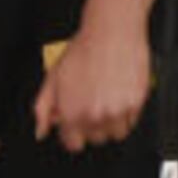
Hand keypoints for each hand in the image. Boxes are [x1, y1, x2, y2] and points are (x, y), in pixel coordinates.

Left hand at [37, 15, 151, 150]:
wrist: (112, 32)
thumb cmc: (84, 50)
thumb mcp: (53, 78)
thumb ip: (43, 108)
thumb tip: (41, 130)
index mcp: (71, 112)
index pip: (73, 144)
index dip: (73, 134)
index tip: (76, 126)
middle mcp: (95, 115)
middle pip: (96, 140)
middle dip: (92, 126)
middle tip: (92, 106)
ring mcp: (118, 111)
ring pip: (116, 134)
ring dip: (112, 123)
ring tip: (107, 103)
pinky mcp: (136, 103)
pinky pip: (132, 121)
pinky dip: (127, 114)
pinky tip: (119, 96)